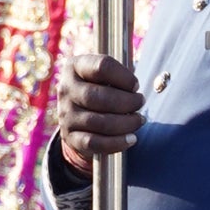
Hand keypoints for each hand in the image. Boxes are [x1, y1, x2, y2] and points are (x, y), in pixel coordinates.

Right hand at [57, 53, 143, 170]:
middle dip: (127, 102)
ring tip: (139, 120)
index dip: (124, 77)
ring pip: (99, 122)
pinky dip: (117, 142)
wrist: (77, 115)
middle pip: (99, 97)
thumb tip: (143, 87)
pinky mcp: (70, 137)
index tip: (136, 86)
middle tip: (140, 103)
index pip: (102, 67)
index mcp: (75, 67)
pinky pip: (95, 142)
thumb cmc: (99, 89)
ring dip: (126, 123)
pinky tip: (131, 139)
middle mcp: (66, 90)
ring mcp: (66, 115)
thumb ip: (119, 76)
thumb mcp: (103, 76)